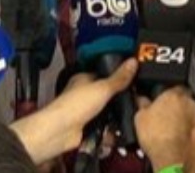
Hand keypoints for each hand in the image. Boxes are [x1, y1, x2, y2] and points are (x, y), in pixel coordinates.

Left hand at [10, 59, 137, 163]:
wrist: (62, 131)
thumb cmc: (73, 106)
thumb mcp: (103, 88)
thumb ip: (119, 78)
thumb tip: (132, 62)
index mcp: (83, 79)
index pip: (103, 74)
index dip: (117, 76)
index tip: (132, 79)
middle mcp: (83, 95)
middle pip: (105, 95)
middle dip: (117, 100)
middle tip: (132, 101)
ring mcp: (84, 112)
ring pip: (105, 113)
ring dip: (114, 117)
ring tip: (125, 116)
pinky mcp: (86, 128)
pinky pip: (103, 128)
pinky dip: (109, 131)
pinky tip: (116, 130)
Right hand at [136, 87, 194, 170]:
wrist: (171, 156)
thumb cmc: (157, 137)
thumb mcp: (139, 116)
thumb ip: (142, 103)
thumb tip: (141, 99)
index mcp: (172, 93)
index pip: (172, 86)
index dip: (166, 93)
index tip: (161, 99)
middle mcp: (187, 101)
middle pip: (182, 98)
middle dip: (176, 104)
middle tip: (166, 113)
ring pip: (190, 110)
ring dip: (184, 115)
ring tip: (172, 125)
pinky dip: (189, 126)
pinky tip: (179, 132)